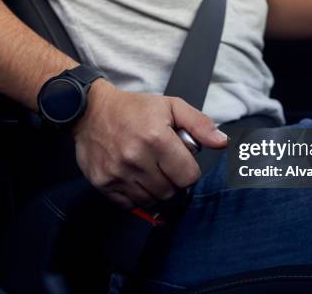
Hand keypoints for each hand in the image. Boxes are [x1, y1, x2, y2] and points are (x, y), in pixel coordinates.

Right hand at [72, 80, 227, 208]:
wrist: (90, 110)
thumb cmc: (132, 108)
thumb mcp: (170, 106)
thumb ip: (199, 124)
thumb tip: (221, 142)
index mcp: (156, 138)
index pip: (188, 176)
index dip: (188, 171)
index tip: (181, 162)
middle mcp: (136, 158)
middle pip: (170, 191)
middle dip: (172, 181)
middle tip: (163, 165)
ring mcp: (117, 173)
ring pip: (151, 200)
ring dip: (155, 189)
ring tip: (148, 170)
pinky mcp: (102, 183)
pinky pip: (129, 204)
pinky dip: (135, 195)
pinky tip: (134, 177)